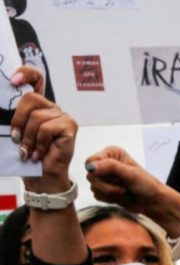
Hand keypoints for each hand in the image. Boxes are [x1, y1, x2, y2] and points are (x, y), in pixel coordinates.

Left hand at [10, 67, 74, 191]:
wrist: (42, 177)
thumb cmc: (27, 155)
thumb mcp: (14, 132)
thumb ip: (11, 118)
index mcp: (38, 106)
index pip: (36, 78)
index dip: (26, 73)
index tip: (13, 81)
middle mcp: (51, 108)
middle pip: (31, 98)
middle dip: (18, 119)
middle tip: (16, 138)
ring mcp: (62, 116)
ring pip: (37, 117)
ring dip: (28, 138)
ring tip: (27, 151)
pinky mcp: (70, 126)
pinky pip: (47, 128)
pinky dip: (39, 143)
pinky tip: (38, 154)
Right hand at [85, 146, 170, 214]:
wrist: (154, 202)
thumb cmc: (147, 185)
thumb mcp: (131, 173)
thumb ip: (111, 167)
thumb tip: (91, 167)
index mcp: (111, 153)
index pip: (90, 161)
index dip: (99, 172)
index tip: (115, 178)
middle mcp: (106, 163)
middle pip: (90, 176)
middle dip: (107, 186)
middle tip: (124, 188)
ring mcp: (104, 177)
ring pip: (93, 187)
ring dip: (110, 193)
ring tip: (125, 191)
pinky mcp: (104, 189)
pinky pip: (97, 195)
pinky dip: (109, 199)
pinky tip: (122, 197)